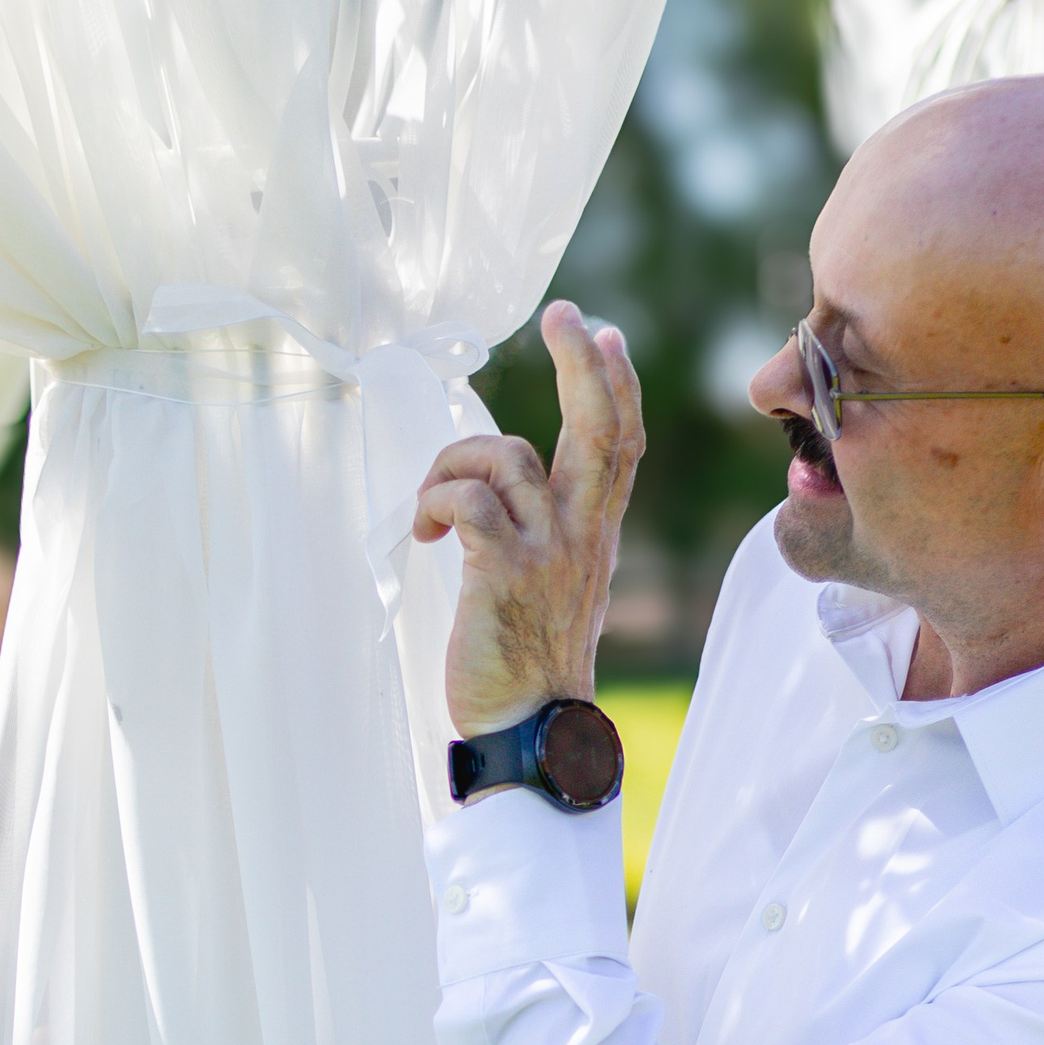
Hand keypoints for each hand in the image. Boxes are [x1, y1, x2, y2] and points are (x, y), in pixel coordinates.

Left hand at [412, 303, 643, 739]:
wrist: (535, 731)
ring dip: (451, 464)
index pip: (621, 441)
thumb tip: (514, 485)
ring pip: (504, 457)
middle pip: (598, 426)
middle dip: (582, 360)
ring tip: (429, 506)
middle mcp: (582, 533)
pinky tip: (422, 534)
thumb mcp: (560, 583)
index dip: (616, 382)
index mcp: (596, 532)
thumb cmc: (531, 660)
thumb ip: (552, 530)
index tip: (604, 333)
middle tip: (565, 313)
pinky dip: (434, 501)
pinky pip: (468, 502)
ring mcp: (548, 551)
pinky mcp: (503, 573)